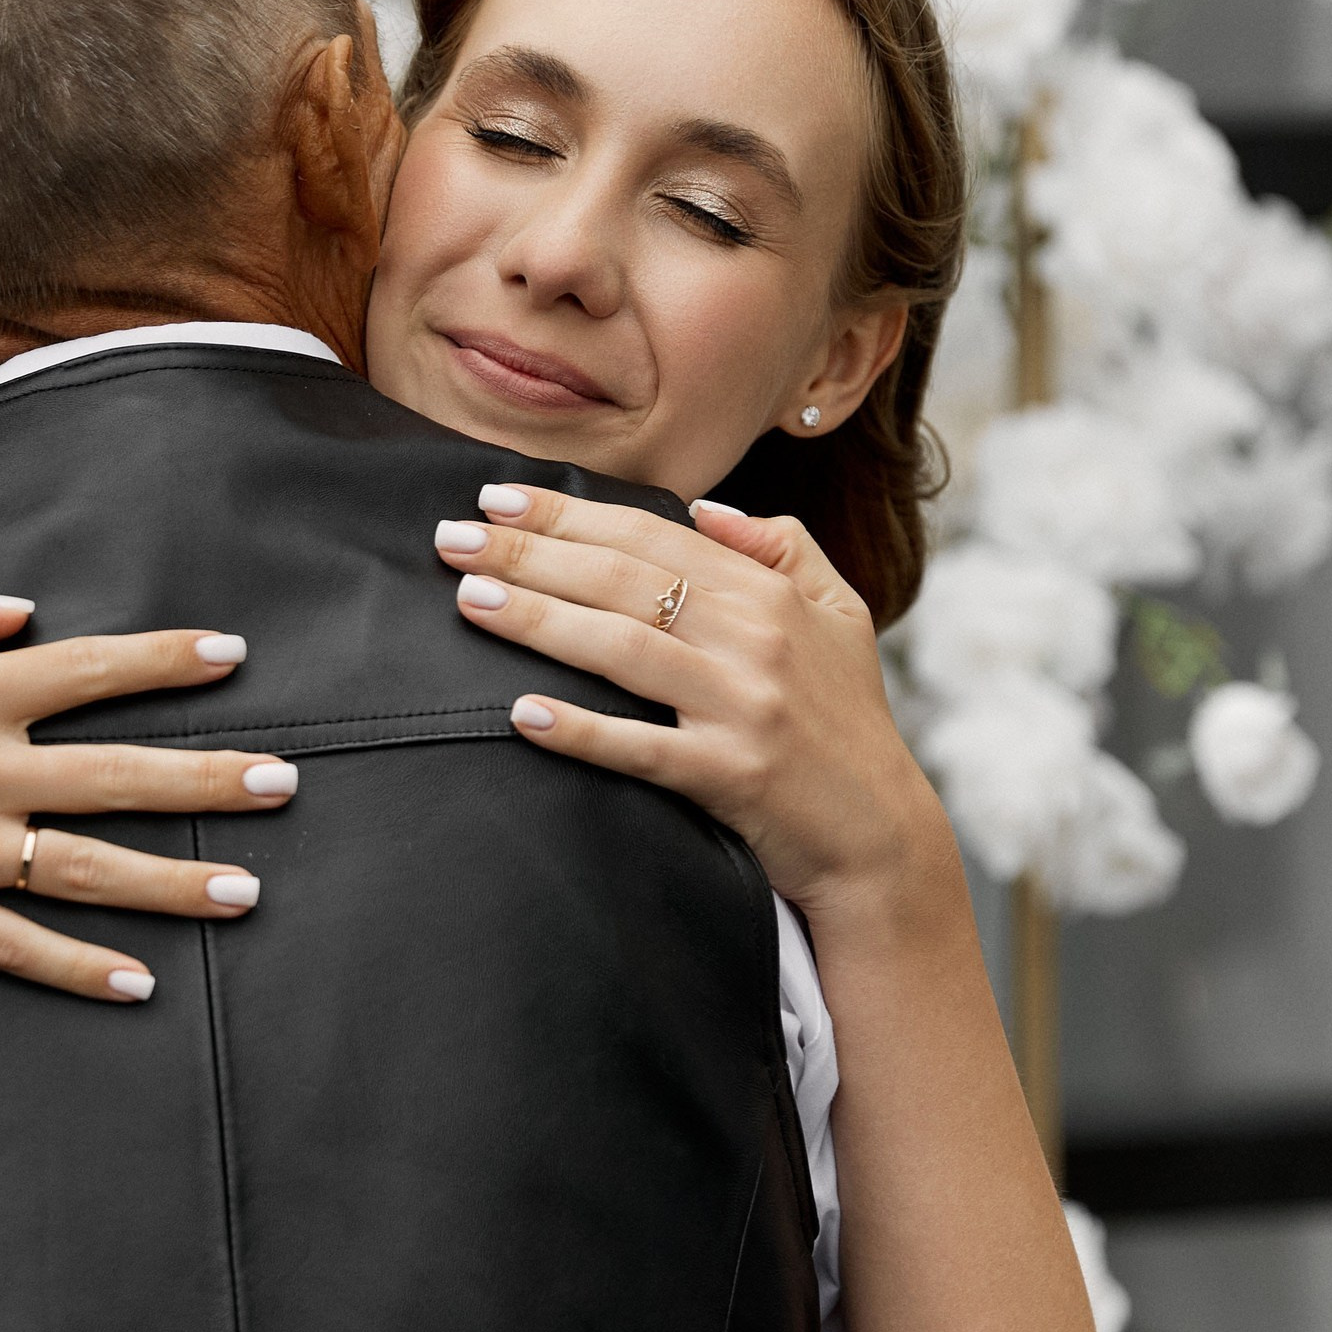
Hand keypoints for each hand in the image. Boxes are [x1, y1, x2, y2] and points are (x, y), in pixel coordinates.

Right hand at [0, 575, 294, 1002]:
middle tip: (287, 782)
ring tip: (251, 890)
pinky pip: (21, 948)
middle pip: (119, 774)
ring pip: (91, 868)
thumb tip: (24, 610)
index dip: (165, 660)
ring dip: (178, 881)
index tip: (234, 656)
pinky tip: (143, 984)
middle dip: (212, 778)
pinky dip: (84, 969)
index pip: (86, 669)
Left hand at [431, 487, 945, 913]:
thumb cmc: (846, 719)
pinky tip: (521, 715)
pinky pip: (642, 749)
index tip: (495, 496)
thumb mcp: (839, 613)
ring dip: (538, 620)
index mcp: (767, 592)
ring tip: (469, 600)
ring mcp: (742, 708)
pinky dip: (581, 731)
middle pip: (621, 580)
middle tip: (451, 539)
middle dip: (527, 552)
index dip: (569, 512)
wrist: (880, 835)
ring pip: (622, 649)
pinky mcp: (731, 777)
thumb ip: (780, 546)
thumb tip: (706, 508)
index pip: (650, 534)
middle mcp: (754, 639)